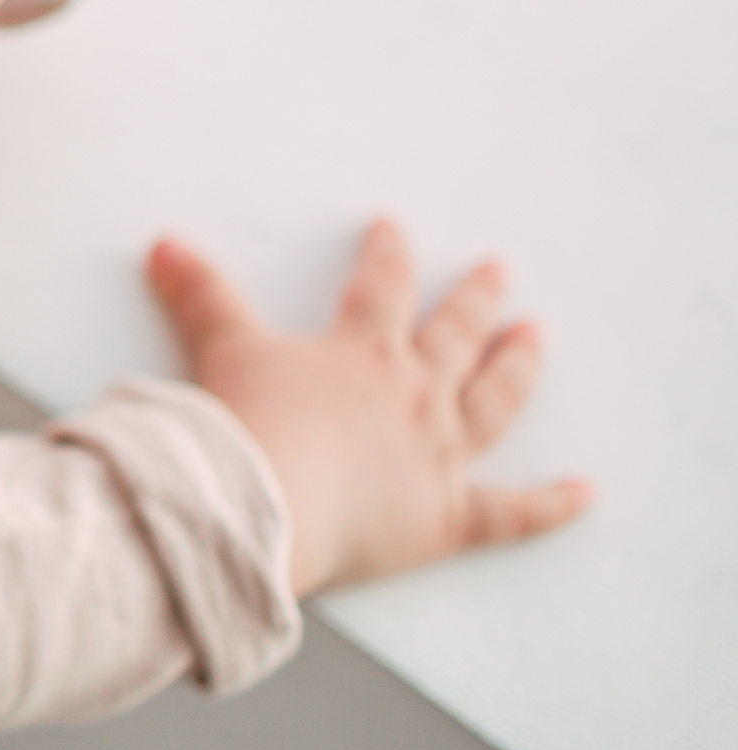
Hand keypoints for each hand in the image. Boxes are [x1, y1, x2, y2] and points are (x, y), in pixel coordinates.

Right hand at [148, 220, 594, 596]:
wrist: (261, 503)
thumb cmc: (243, 427)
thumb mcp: (218, 347)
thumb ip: (198, 294)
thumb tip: (164, 242)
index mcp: (362, 351)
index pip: (381, 286)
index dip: (387, 254)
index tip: (394, 229)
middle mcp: (413, 394)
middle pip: (455, 336)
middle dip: (476, 300)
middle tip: (498, 272)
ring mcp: (438, 455)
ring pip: (493, 403)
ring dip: (517, 368)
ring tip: (535, 340)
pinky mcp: (446, 519)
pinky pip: (512, 513)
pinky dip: (552, 506)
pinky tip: (585, 492)